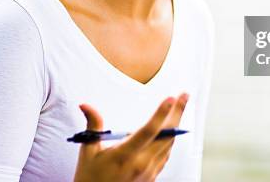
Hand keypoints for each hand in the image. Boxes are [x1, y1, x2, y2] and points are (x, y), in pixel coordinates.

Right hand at [73, 93, 188, 181]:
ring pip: (169, 144)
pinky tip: (172, 129)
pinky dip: (171, 139)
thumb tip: (86, 105)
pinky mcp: (152, 176)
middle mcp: (141, 164)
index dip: (161, 114)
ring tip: (180, 107)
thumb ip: (93, 125)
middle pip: (166, 135)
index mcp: (125, 156)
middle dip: (177, 113)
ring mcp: (149, 171)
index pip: (148, 131)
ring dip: (177, 124)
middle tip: (184, 95)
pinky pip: (166, 154)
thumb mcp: (89, 151)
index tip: (170, 98)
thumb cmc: (90, 178)